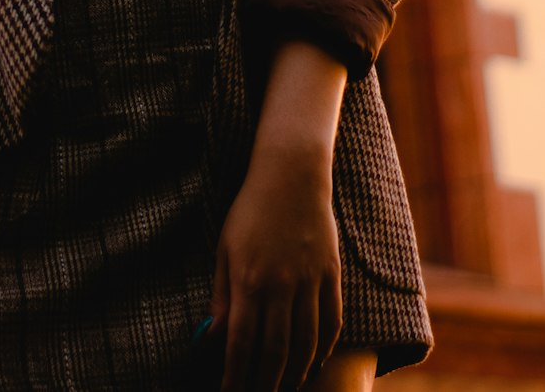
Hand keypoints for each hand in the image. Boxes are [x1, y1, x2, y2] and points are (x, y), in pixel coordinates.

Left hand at [206, 148, 341, 391]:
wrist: (291, 174)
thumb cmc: (250, 210)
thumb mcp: (225, 247)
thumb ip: (221, 295)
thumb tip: (211, 337)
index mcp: (248, 278)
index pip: (241, 342)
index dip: (235, 376)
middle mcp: (280, 284)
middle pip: (276, 351)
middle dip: (267, 383)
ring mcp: (309, 280)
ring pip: (307, 343)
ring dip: (297, 373)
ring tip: (287, 388)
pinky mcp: (332, 273)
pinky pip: (332, 321)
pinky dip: (324, 348)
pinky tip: (315, 362)